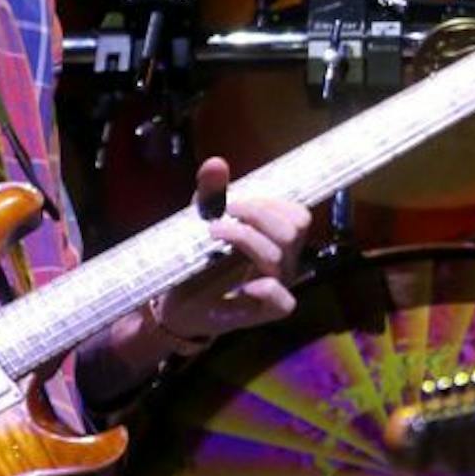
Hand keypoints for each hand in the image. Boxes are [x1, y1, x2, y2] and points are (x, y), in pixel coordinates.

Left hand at [151, 157, 308, 347]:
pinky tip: (244, 285)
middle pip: (293, 230)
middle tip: (221, 216)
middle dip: (255, 215)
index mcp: (275, 238)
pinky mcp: (263, 312)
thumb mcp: (202, 221)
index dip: (268, 203)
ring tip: (212, 234)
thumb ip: (211, 193)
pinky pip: (283, 302)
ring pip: (279, 257)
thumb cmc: (198, 260)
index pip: (297, 215)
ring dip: (244, 238)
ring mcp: (276, 287)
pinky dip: (267, 288)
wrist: (177, 302)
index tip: (233, 202)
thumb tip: (216, 163)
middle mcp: (283, 262)